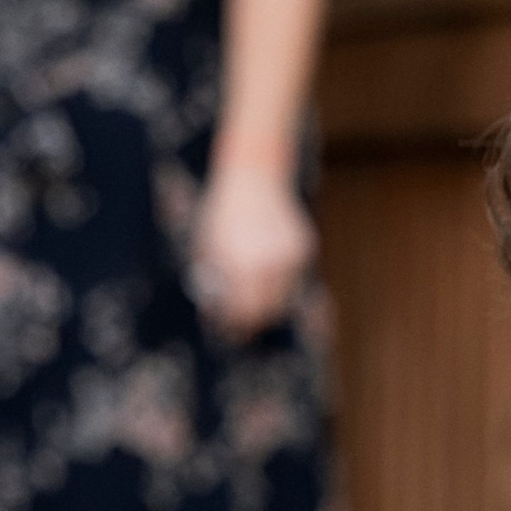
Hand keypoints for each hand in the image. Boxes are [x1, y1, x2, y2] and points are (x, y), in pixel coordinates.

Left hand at [190, 162, 313, 339]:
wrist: (252, 177)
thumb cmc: (222, 213)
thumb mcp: (208, 246)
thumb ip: (213, 280)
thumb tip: (214, 315)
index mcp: (239, 264)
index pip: (242, 312)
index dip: (235, 326)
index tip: (229, 333)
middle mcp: (267, 263)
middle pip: (266, 311)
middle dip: (253, 320)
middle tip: (243, 324)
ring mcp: (289, 257)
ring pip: (283, 298)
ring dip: (268, 301)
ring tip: (253, 291)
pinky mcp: (303, 249)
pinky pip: (291, 278)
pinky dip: (279, 279)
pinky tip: (266, 263)